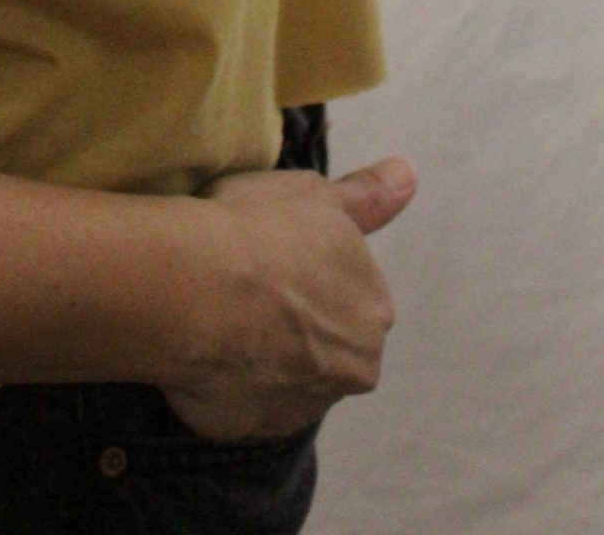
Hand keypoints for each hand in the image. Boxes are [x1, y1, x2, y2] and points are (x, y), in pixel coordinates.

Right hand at [156, 155, 417, 442]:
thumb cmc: (256, 230)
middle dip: (298, 324)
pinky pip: (247, 402)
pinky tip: (207, 347)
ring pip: (290, 377)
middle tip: (247, 288)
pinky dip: (232, 381)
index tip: (273, 255)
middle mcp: (355, 367)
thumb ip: (368, 195)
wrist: (194, 287)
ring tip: (221, 317)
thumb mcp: (314, 193)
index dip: (309, 272)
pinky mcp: (257, 430)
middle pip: (329, 344)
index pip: (351, 294)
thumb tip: (410, 174)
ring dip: (266, 356)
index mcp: (374, 309)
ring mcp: (307, 405)